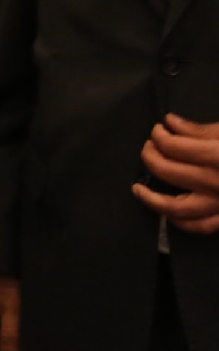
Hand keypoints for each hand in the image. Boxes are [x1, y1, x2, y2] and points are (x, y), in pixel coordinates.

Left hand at [135, 115, 218, 232]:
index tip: (159, 128)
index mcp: (218, 156)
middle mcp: (217, 183)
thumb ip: (202, 130)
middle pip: (167, 171)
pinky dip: (181, 222)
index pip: (173, 146)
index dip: (159, 135)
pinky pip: (201, 227)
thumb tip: (172, 123)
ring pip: (176, 208)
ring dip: (152, 198)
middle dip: (150, 156)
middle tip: (149, 147)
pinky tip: (170, 213)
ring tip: (140, 187)